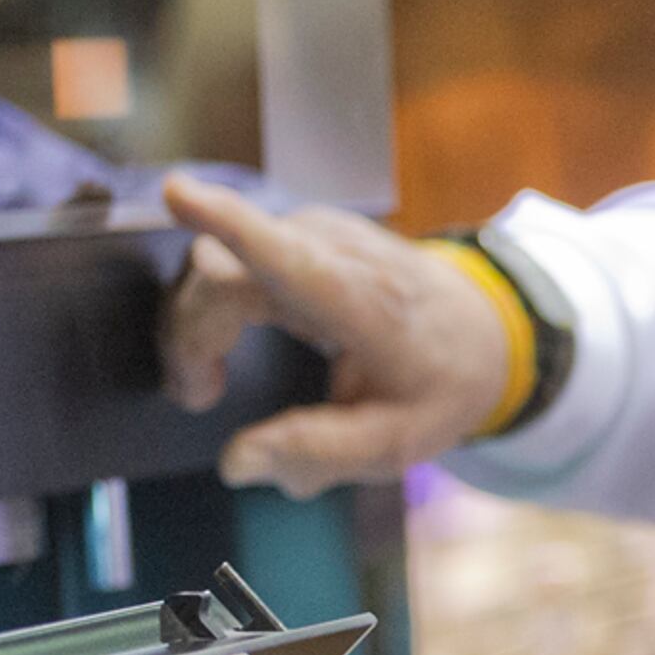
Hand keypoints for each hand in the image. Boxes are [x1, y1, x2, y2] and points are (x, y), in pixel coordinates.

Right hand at [159, 174, 512, 493]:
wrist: (477, 328)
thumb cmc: (435, 386)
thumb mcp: (397, 443)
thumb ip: (320, 454)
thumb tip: (236, 462)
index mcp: (365, 302)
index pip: (291, 258)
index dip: (231, 225)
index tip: (177, 192)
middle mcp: (335, 248)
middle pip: (220, 272)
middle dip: (189, 335)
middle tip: (198, 398)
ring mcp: (315, 228)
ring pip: (215, 260)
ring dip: (195, 322)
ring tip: (208, 382)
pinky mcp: (299, 227)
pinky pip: (229, 256)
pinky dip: (212, 304)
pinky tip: (223, 344)